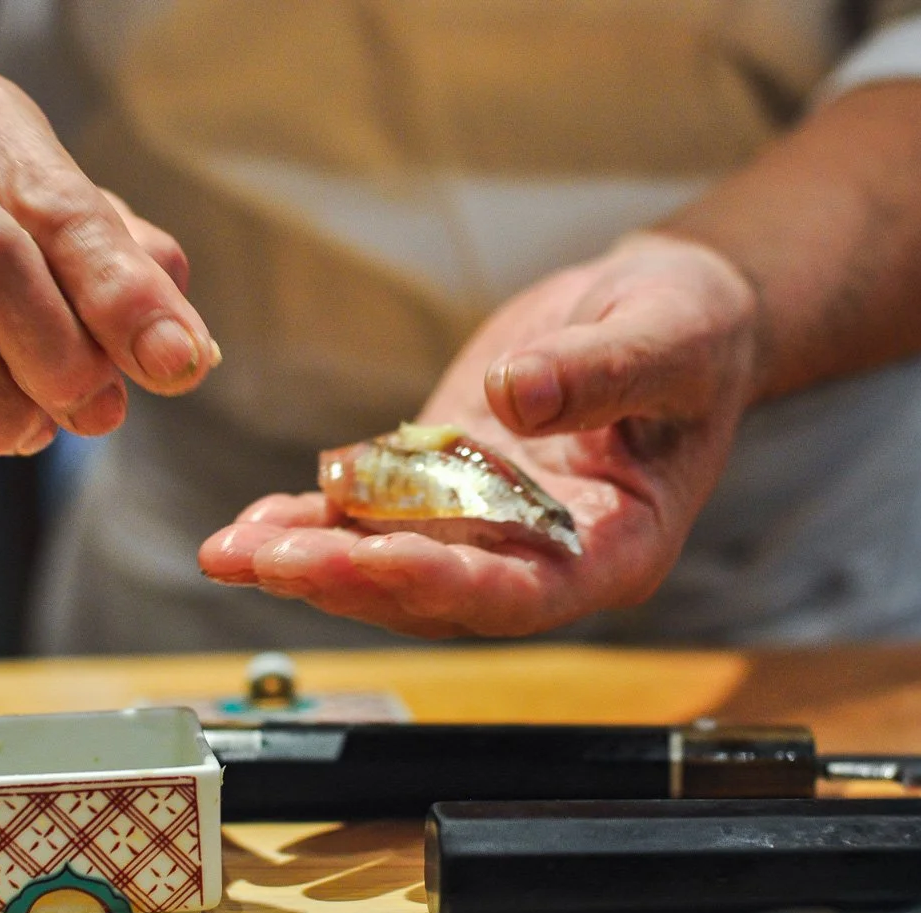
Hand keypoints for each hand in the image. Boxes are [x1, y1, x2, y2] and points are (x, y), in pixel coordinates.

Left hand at [199, 234, 759, 637]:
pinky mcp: (446, 489)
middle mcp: (545, 556)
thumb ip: (602, 373)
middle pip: (441, 592)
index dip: (449, 583)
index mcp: (616, 546)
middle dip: (351, 580)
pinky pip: (375, 520)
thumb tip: (514, 396)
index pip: (527, 591)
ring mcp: (490, 528)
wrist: (662, 312)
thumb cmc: (691, 331)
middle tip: (268, 558)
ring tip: (229, 550)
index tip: (374, 559)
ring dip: (311, 561)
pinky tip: (253, 522)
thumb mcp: (668, 337)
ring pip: (392, 567)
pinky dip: (315, 521)